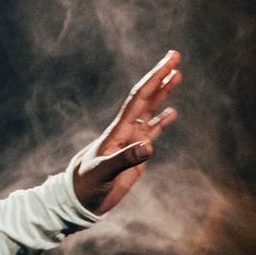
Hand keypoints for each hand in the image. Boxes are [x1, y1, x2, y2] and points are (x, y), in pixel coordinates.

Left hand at [73, 50, 181, 214]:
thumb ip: (125, 159)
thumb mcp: (104, 172)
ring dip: (163, 93)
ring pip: (150, 110)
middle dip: (161, 76)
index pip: (140, 98)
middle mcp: (126, 130)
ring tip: (177, 75)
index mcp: (119, 130)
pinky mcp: (134, 154)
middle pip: (146, 97)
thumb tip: (149, 145)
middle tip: (175, 56)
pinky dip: (162, 121)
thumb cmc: (86, 185)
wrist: (78, 198)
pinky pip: (151, 131)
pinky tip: (172, 112)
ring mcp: (131, 141)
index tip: (169, 61)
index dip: (155, 78)